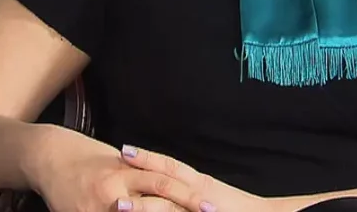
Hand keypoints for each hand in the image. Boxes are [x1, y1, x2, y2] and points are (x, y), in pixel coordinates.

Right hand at [28, 127, 193, 211]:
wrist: (49, 156)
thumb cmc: (86, 156)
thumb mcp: (118, 160)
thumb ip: (142, 174)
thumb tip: (171, 185)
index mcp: (128, 170)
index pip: (166, 184)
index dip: (189, 196)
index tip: (211, 206)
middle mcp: (115, 189)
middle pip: (157, 205)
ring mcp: (99, 207)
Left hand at [120, 144, 275, 211]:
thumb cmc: (239, 210)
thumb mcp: (214, 198)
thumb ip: (194, 193)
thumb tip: (179, 189)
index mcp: (202, 184)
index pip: (171, 166)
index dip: (149, 157)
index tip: (125, 150)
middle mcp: (200, 192)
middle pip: (167, 178)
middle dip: (142, 169)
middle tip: (118, 157)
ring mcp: (200, 208)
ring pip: (169, 205)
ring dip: (143, 206)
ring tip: (118, 205)